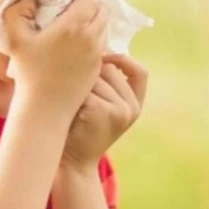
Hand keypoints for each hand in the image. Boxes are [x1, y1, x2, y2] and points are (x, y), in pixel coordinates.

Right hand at [2, 0, 108, 114]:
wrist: (45, 107)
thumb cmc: (28, 72)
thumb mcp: (14, 38)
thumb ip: (17, 11)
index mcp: (73, 26)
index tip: (66, 2)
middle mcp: (90, 37)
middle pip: (102, 11)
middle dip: (91, 8)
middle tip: (74, 11)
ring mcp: (97, 53)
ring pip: (104, 28)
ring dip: (95, 23)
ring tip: (76, 28)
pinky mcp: (98, 67)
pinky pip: (102, 45)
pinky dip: (95, 40)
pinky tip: (78, 46)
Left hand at [61, 54, 148, 170]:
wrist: (72, 162)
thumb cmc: (82, 129)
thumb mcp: (104, 107)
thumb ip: (109, 84)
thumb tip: (98, 47)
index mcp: (136, 104)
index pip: (141, 72)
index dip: (124, 59)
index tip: (104, 56)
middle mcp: (132, 107)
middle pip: (110, 68)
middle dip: (90, 72)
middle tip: (74, 91)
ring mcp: (119, 110)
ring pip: (95, 76)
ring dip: (78, 84)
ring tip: (71, 102)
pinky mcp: (102, 110)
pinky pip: (84, 87)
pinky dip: (72, 94)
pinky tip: (68, 108)